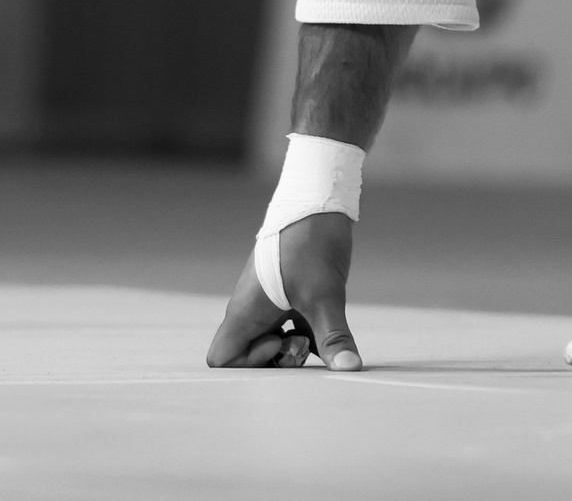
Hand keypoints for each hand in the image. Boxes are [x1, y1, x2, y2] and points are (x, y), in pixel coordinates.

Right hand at [204, 211, 363, 370]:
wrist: (320, 202)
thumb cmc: (311, 245)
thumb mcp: (325, 296)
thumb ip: (333, 337)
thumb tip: (349, 369)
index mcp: (246, 312)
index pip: (222, 358)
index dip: (248, 363)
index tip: (279, 341)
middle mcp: (252, 310)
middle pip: (248, 354)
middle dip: (278, 358)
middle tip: (305, 343)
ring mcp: (270, 302)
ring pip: (272, 340)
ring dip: (296, 346)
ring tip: (320, 334)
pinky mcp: (289, 295)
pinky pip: (291, 326)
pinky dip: (308, 333)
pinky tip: (329, 325)